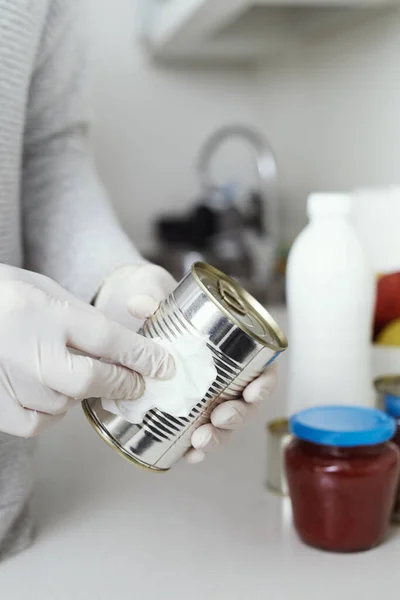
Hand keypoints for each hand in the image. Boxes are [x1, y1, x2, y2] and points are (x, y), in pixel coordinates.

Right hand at [0, 265, 173, 436]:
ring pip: (64, 404)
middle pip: (89, 379)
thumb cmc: (5, 293)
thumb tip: (124, 349)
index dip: (142, 355)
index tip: (164, 365)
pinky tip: (52, 395)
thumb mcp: (46, 290)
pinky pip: (36, 422)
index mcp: (41, 309)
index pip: (106, 337)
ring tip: (76, 375)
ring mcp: (5, 377)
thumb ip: (82, 320)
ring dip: (81, 395)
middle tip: (138, 384)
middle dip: (122, 384)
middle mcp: (24, 346)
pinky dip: (52, 413)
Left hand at [96, 263, 277, 462]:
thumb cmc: (176, 320)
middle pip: (247, 405)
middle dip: (237, 416)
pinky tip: (189, 456)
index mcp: (239, 355)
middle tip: (220, 417)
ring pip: (227, 425)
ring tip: (201, 441)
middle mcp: (232, 382)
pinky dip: (198, 450)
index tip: (251, 392)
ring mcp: (215, 401)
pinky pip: (204, 435)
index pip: (264, 371)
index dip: (263, 385)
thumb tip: (138, 305)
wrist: (157, 332)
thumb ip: (154, 304)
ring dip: (218, 437)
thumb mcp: (168, 307)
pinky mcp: (196, 415)